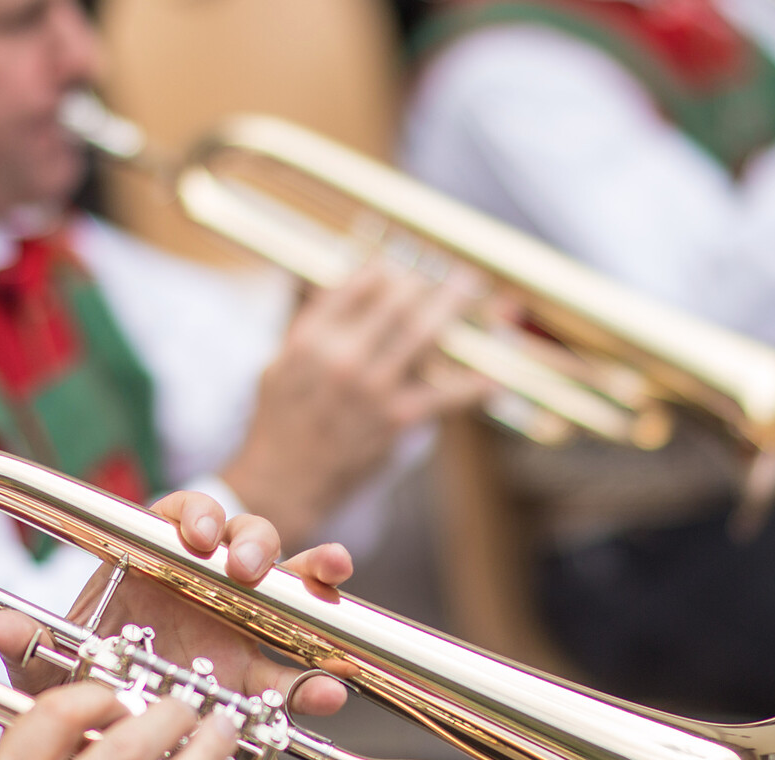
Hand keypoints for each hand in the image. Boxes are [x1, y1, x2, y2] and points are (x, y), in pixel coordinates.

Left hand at [0, 490, 354, 716]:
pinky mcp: (261, 677)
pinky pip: (301, 669)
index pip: (183, 516)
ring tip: (326, 579)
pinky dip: (321, 674)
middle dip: (254, 543)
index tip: (195, 536)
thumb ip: (29, 647)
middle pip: (246, 539)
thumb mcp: (47, 671)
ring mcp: (241, 629)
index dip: (196, 514)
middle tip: (244, 568)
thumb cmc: (79, 686)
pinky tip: (331, 684)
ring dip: (311, 578)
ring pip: (290, 588)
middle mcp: (207, 587)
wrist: (101, 743)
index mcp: (157, 565)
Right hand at [220, 261, 487, 547]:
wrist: (285, 481)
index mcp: (310, 337)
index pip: (359, 283)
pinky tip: (495, 378)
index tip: (404, 263)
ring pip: (424, 333)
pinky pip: (447, 395)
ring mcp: (373, 386)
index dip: (388, 268)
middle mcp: (341, 356)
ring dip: (454, 305)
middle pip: (397, 300)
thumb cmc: (282, 422)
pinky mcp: (397, 417)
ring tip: (472, 286)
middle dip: (427, 281)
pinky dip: (475, 386)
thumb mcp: (279, 364)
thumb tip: (343, 286)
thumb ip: (311, 326)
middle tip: (447, 272)